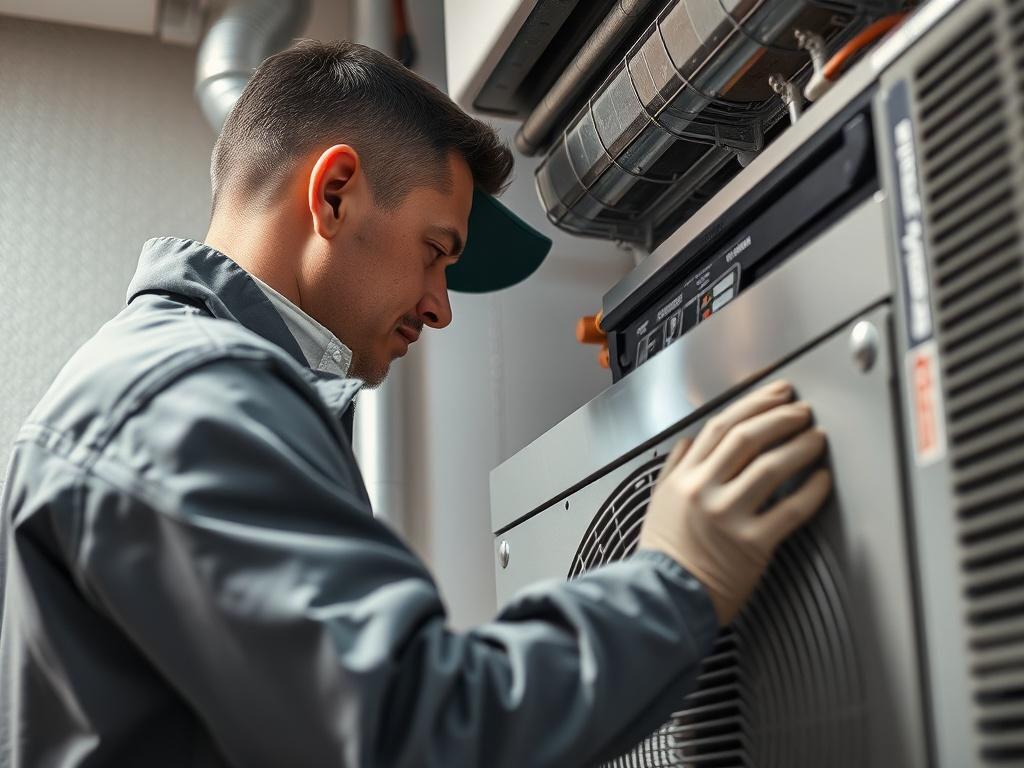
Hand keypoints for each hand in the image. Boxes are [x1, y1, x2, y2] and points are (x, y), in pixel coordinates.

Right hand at [638, 380, 831, 624]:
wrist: (664, 599)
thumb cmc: (664, 556)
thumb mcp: (658, 502)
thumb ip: (675, 468)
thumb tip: (690, 443)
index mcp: (684, 478)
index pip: (720, 426)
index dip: (753, 404)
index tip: (775, 395)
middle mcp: (705, 491)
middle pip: (748, 437)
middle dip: (780, 417)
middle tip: (802, 411)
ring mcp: (729, 516)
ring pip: (771, 467)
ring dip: (800, 446)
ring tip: (816, 437)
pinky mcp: (752, 544)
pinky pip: (790, 510)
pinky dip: (811, 490)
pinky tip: (822, 479)